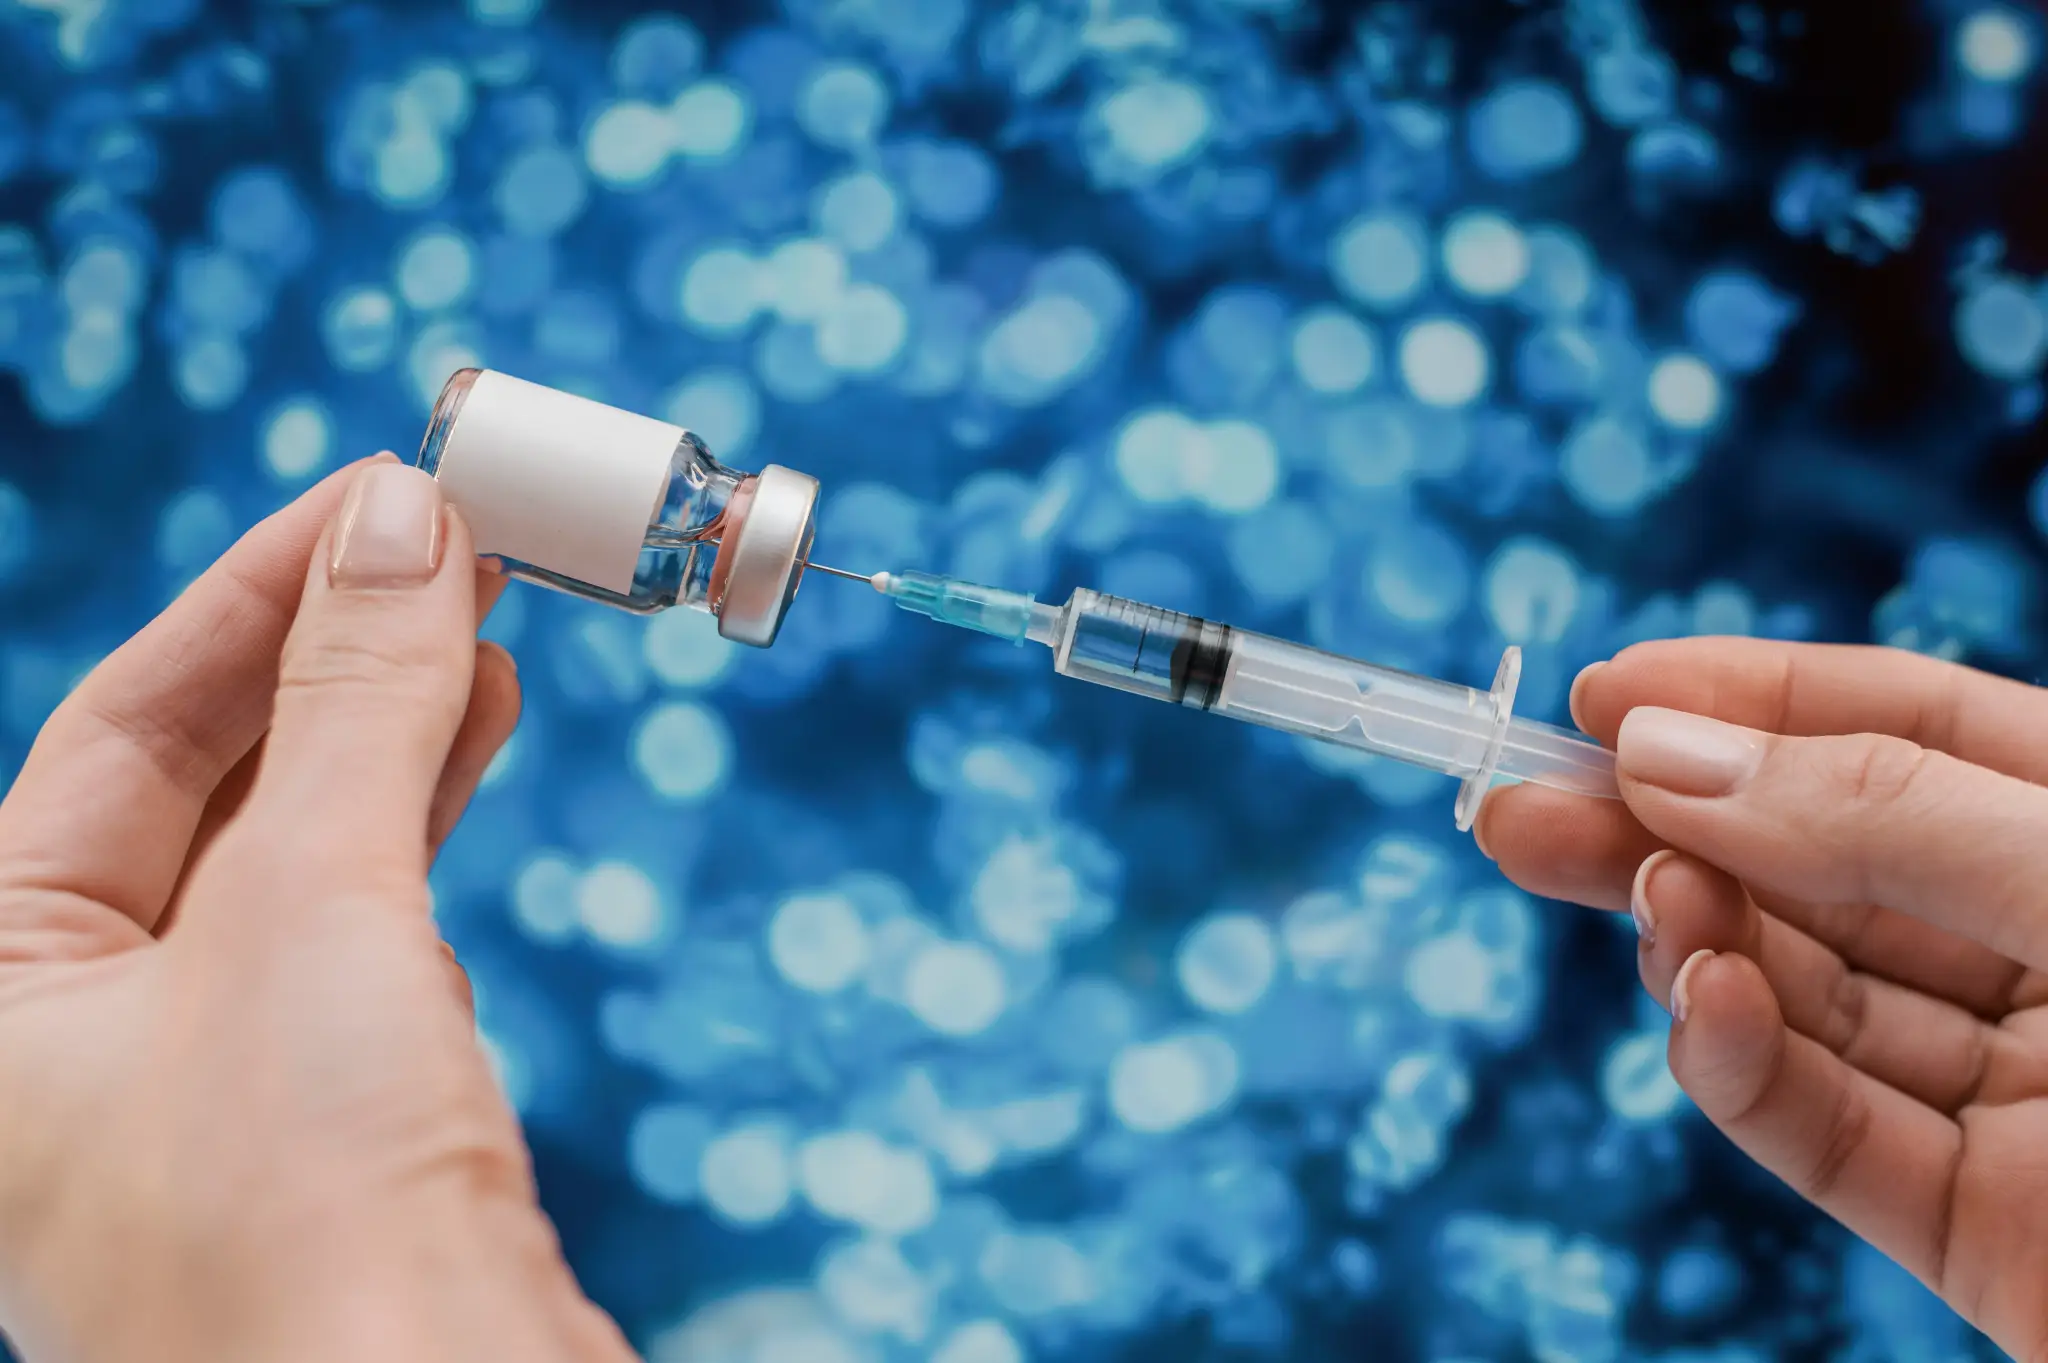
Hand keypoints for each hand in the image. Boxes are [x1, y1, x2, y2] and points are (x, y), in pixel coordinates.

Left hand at [0, 457, 632, 1362]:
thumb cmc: (304, 1212)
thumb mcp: (316, 906)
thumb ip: (353, 703)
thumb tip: (402, 519)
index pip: (114, 735)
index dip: (253, 596)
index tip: (378, 496)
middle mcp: (78, 1049)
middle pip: (202, 789)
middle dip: (332, 658)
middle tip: (449, 546)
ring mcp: (209, 1094)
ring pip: (295, 858)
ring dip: (393, 731)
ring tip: (484, 628)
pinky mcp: (333, 1130)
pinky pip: (363, 936)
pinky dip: (425, 832)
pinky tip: (479, 749)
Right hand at [1477, 638, 2047, 1357]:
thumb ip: (1884, 819)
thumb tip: (1667, 754)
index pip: (1907, 733)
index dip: (1750, 700)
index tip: (1603, 692)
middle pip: (1822, 864)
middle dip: (1669, 826)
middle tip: (1515, 805)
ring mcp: (2018, 1095)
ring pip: (1810, 994)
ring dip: (1702, 941)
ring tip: (1636, 900)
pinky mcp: (1975, 1226)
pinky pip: (1829, 1131)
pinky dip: (1746, 1068)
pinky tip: (1703, 1009)